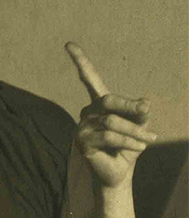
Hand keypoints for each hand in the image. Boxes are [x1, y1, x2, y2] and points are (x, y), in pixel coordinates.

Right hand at [67, 43, 156, 191]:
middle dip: (131, 110)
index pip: (89, 79)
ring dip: (136, 132)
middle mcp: (87, 112)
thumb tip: (144, 103)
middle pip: (109, 100)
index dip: (80, 61)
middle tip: (148, 120)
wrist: (120, 172)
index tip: (69, 44)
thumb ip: (141, 112)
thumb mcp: (140, 125)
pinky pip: (110, 136)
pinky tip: (138, 148)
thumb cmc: (129, 145)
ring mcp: (82, 127)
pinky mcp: (82, 142)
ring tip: (148, 141)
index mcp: (99, 104)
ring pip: (112, 121)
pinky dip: (129, 141)